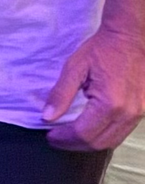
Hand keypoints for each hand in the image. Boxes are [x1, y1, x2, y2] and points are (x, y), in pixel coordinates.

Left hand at [43, 26, 144, 150]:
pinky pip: (121, 133)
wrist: (130, 38)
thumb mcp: (74, 67)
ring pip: (112, 142)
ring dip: (89, 143)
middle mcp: (128, 113)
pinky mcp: (142, 112)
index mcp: (109, 103)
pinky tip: (89, 129)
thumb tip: (47, 116)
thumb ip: (60, 94)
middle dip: (74, 144)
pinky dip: (103, 136)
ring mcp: (138, 114)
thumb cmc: (102, 50)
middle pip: (98, 143)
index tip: (49, 135)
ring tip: (69, 137)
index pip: (83, 133)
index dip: (64, 138)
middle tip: (56, 139)